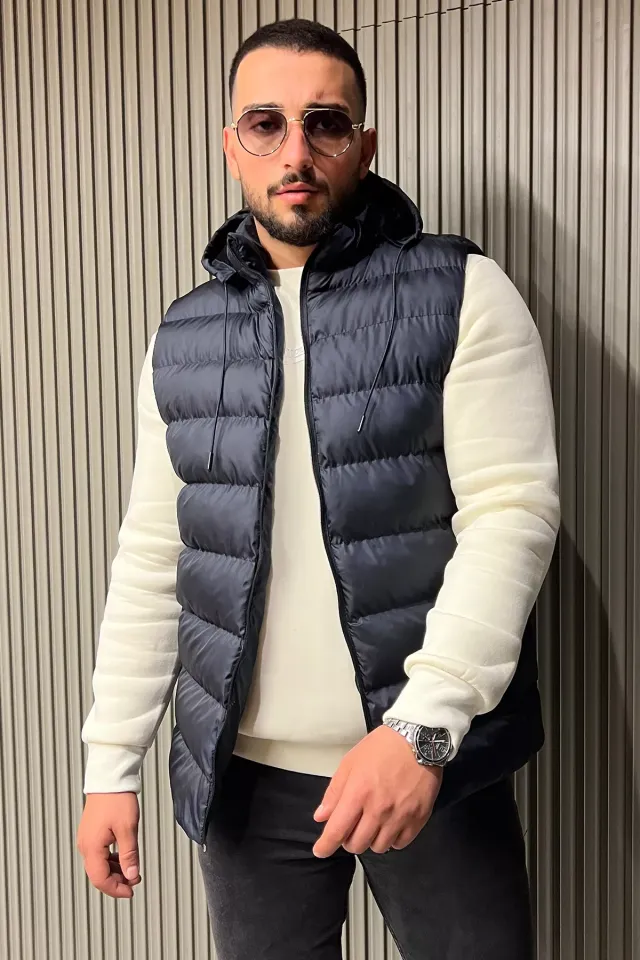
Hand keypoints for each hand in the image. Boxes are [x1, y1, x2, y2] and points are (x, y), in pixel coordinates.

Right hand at [77, 793, 141, 898]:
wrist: (109, 779)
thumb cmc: (117, 800)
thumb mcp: (128, 829)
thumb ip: (129, 855)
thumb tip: (131, 875)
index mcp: (92, 847)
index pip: (100, 879)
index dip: (116, 889)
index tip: (131, 891)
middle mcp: (86, 846)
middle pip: (98, 874)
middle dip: (117, 881)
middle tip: (135, 880)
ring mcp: (87, 839)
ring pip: (99, 865)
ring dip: (115, 871)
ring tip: (132, 869)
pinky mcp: (91, 833)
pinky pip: (99, 854)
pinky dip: (111, 860)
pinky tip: (124, 857)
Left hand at [313, 725, 441, 857]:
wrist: (418, 740)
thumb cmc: (382, 747)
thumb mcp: (351, 762)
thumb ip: (335, 792)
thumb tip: (321, 816)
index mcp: (358, 793)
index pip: (337, 830)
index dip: (326, 845)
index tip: (320, 850)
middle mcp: (378, 809)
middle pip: (357, 844)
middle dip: (349, 839)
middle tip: (352, 826)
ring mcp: (400, 816)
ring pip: (378, 847)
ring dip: (371, 839)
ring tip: (372, 824)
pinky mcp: (418, 818)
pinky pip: (400, 843)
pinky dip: (392, 839)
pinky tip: (390, 825)